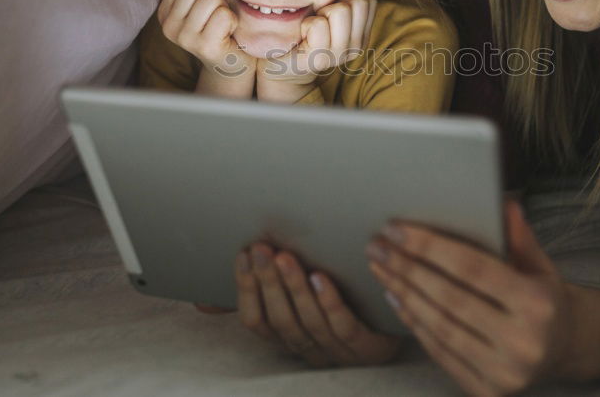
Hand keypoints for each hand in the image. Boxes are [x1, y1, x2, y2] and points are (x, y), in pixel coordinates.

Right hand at [157, 0, 255, 77]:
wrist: (232, 63)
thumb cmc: (219, 27)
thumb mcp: (200, 4)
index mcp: (165, 12)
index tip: (205, 6)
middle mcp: (169, 26)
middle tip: (216, 16)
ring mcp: (185, 38)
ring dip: (224, 8)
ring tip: (221, 24)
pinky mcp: (204, 47)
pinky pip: (224, 14)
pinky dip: (233, 20)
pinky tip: (228, 33)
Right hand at [236, 242, 401, 366]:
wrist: (399, 326)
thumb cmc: (341, 310)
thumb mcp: (295, 306)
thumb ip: (254, 300)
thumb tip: (201, 304)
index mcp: (288, 339)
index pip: (256, 321)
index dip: (247, 289)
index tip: (242, 255)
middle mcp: (309, 348)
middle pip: (281, 319)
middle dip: (268, 282)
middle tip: (260, 248)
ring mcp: (338, 351)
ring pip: (309, 321)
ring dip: (294, 288)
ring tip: (285, 257)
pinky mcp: (368, 347)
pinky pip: (344, 325)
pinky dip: (329, 302)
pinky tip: (321, 278)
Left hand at [259, 0, 377, 85]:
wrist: (284, 64)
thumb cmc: (306, 32)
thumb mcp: (331, 16)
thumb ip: (346, 1)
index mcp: (362, 35)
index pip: (369, 1)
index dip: (346, 0)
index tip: (330, 15)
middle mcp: (356, 47)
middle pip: (357, 2)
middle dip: (334, 5)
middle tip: (319, 22)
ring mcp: (340, 55)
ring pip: (339, 11)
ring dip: (320, 14)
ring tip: (311, 30)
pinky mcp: (320, 59)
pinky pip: (318, 25)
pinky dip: (306, 25)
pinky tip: (302, 37)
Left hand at [366, 200, 577, 394]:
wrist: (565, 351)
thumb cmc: (545, 300)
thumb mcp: (541, 265)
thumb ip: (520, 237)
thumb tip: (503, 201)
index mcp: (537, 304)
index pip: (472, 268)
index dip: (430, 247)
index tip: (397, 229)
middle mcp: (522, 342)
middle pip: (449, 298)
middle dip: (407, 268)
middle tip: (378, 246)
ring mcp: (503, 372)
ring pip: (439, 327)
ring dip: (403, 294)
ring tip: (381, 268)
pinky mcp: (486, 392)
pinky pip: (439, 352)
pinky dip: (413, 323)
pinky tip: (395, 297)